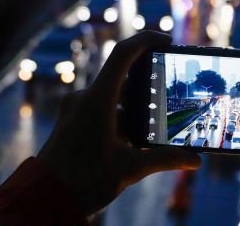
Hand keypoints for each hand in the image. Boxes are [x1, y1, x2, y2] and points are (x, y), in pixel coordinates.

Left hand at [37, 31, 200, 215]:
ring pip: (112, 98)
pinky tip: (133, 140)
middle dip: (147, 87)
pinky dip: (119, 119)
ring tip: (154, 125)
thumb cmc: (82, 182)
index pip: (123, 54)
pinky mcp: (72, 122)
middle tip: (169, 96)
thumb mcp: (130, 170)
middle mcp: (84, 99)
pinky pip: (100, 110)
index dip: (147, 40)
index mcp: (97, 100)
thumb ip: (165, 160)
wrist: (43, 199)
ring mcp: (75, 110)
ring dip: (134, 108)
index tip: (168, 40)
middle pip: (122, 79)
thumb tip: (196, 159)